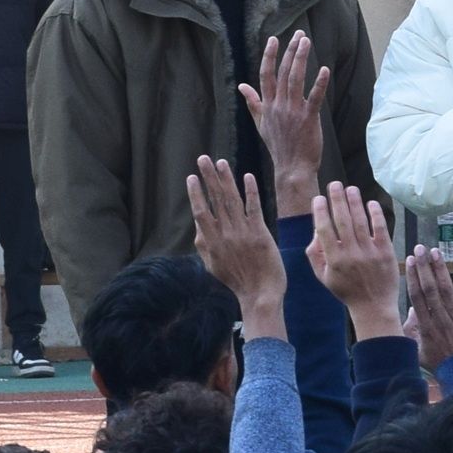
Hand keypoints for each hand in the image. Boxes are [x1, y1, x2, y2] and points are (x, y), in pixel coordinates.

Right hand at [184, 157, 285, 336]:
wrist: (260, 294)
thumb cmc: (237, 281)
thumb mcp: (212, 266)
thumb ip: (203, 246)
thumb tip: (198, 227)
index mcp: (212, 242)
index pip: (200, 211)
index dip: (196, 193)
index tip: (192, 177)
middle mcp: (225, 234)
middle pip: (215, 200)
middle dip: (208, 177)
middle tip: (203, 158)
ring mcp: (242, 233)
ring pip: (232, 200)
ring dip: (226, 180)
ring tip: (221, 162)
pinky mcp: (260, 233)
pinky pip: (254, 208)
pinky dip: (250, 192)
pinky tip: (247, 177)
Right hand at [241, 33, 333, 220]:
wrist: (291, 168)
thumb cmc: (279, 145)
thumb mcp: (260, 123)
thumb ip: (252, 103)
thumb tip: (241, 86)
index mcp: (268, 105)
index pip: (265, 74)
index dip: (269, 55)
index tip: (274, 38)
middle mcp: (278, 105)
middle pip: (282, 72)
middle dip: (290, 50)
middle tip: (299, 33)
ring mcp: (293, 111)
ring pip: (295, 79)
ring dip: (300, 59)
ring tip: (306, 42)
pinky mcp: (308, 119)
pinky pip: (314, 98)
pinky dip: (318, 83)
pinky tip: (323, 69)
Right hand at [308, 183, 403, 336]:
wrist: (373, 306)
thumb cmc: (346, 290)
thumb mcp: (324, 276)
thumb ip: (315, 254)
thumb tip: (316, 230)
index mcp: (334, 260)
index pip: (324, 230)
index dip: (320, 212)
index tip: (318, 198)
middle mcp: (351, 254)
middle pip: (342, 221)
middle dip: (337, 199)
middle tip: (334, 184)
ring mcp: (369, 252)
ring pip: (360, 221)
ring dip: (355, 202)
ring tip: (351, 189)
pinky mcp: (386, 252)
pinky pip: (380, 228)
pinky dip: (375, 214)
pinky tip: (370, 203)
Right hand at [409, 246, 452, 370]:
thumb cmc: (443, 366)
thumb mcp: (420, 354)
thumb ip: (412, 334)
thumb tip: (411, 312)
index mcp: (426, 327)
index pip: (417, 297)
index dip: (413, 277)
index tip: (409, 261)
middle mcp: (440, 319)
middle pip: (430, 288)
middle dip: (424, 267)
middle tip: (420, 249)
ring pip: (447, 289)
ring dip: (441, 269)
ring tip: (435, 252)